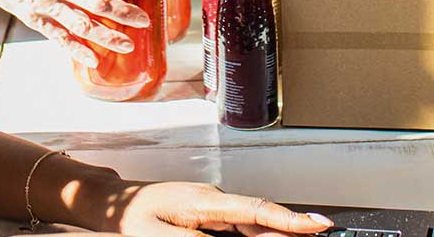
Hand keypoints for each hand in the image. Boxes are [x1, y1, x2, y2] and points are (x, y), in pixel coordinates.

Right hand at [0, 0, 154, 66]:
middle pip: (99, 1)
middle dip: (125, 13)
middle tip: (145, 20)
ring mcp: (44, 3)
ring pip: (82, 24)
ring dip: (108, 36)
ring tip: (128, 44)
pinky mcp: (33, 17)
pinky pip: (58, 37)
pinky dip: (77, 50)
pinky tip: (93, 59)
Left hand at [86, 180, 333, 235]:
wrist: (114, 203)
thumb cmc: (131, 216)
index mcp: (203, 202)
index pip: (254, 211)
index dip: (289, 219)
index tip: (318, 225)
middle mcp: (213, 200)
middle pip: (259, 218)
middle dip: (290, 229)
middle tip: (320, 232)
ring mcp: (212, 206)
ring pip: (251, 224)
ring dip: (274, 233)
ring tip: (301, 234)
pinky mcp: (208, 214)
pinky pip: (239, 226)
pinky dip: (256, 234)